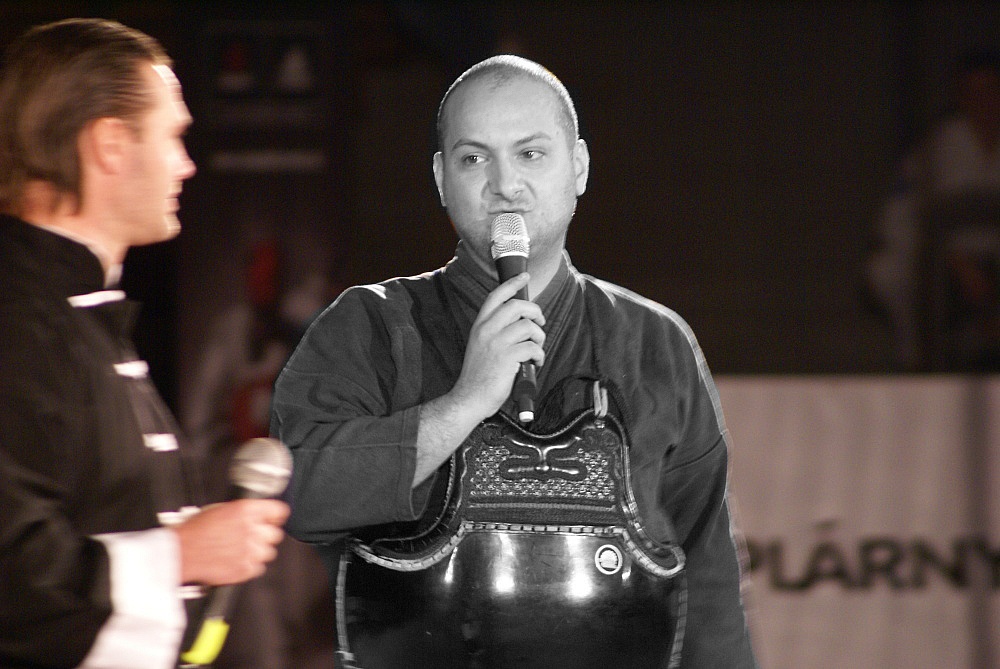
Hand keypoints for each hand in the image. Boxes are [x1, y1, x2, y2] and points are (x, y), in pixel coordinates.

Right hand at [171, 499, 288, 585]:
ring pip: (268, 552)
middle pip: (275, 534)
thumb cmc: (194, 532)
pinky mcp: (245, 569)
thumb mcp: (220, 510)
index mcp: (246, 511)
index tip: (273, 520)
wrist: (179, 553)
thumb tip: (258, 515)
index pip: (279, 511)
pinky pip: (258, 568)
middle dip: (264, 536)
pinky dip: (248, 566)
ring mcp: (250, 551)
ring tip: (238, 551)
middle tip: (250, 538)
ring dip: (257, 552)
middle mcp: (252, 530)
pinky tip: (234, 561)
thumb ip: (244, 513)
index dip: (275, 516)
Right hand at [452, 272, 545, 420]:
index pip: (496, 296)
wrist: (469, 398)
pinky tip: (535, 363)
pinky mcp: (507, 358)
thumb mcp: (480, 346)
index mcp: (479, 326)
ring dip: (539, 337)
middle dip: (535, 312)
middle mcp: (486, 331)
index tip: (524, 276)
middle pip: (517, 306)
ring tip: (536, 350)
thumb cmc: (478, 375)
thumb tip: (521, 322)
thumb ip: (495, 332)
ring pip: (528, 326)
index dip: (512, 284)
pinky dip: (539, 355)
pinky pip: (533, 347)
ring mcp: (496, 343)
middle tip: (539, 322)